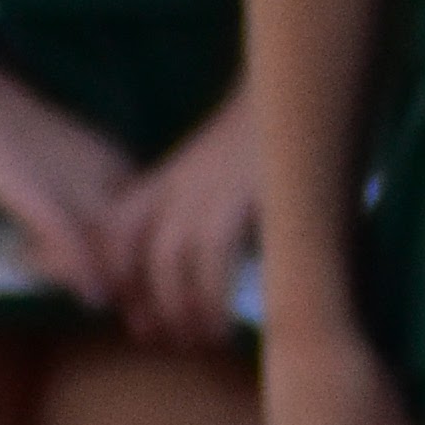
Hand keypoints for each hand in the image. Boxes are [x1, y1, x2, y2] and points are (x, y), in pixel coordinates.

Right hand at [0, 65, 137, 309]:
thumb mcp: (52, 172)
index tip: (151, 296)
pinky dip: (84, 271)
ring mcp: (71, 179)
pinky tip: (90, 297)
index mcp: (114, 162)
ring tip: (118, 312)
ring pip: (115, 241)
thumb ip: (72, 208)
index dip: (155, 263)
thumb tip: (79, 256)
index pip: (152, 223)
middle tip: (145, 318)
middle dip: (148, 280)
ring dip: (120, 283)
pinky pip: (71, 238)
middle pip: (144, 236)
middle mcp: (105, 169)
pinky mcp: (33, 190)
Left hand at [111, 85, 264, 354]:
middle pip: (133, 249)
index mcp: (173, 174)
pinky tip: (225, 327)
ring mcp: (207, 185)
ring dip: (179, 309)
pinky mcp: (239, 193)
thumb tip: (215, 261)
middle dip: (142, 300)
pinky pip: (212, 258)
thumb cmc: (283, 138)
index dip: (114, 275)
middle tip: (161, 339)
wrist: (310, 84)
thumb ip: (215, 205)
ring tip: (199, 340)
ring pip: (168, 261)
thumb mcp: (234, 171)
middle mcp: (181, 180)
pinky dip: (214, 300)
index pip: (118, 228)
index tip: (134, 315)